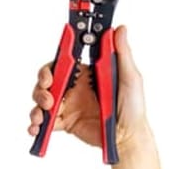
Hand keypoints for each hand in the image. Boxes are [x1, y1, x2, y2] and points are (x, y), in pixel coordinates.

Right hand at [28, 25, 148, 148]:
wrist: (128, 138)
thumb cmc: (133, 109)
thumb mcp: (130, 78)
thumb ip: (122, 54)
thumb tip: (119, 30)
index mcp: (87, 74)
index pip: (63, 63)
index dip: (52, 66)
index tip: (50, 73)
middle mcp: (75, 87)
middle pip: (47, 80)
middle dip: (41, 88)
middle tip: (49, 98)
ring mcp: (68, 104)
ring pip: (41, 99)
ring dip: (37, 107)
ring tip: (43, 117)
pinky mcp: (64, 121)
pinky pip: (43, 121)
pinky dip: (36, 125)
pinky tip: (37, 128)